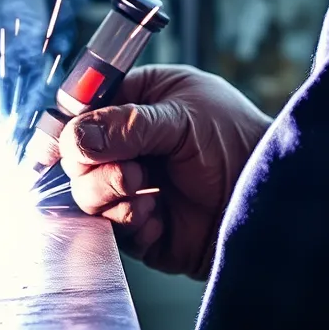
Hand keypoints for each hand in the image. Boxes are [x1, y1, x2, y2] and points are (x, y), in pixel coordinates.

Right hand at [58, 64, 271, 279]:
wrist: (272, 197)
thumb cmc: (240, 140)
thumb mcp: (185, 117)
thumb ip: (130, 124)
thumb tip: (78, 136)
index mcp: (142, 101)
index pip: (88, 107)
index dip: (69, 123)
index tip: (56, 142)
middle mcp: (133, 143)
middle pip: (78, 154)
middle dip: (93, 163)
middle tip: (132, 169)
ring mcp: (136, 185)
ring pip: (87, 192)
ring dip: (110, 192)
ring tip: (147, 191)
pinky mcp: (143, 227)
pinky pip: (110, 228)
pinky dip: (128, 223)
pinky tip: (157, 217)